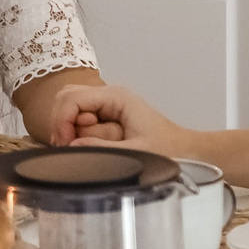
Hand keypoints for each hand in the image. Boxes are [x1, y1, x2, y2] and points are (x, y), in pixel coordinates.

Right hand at [49, 83, 194, 154]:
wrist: (187, 151)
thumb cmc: (170, 150)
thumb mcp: (136, 152)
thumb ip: (102, 149)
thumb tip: (72, 146)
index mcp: (116, 97)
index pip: (72, 99)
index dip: (62, 122)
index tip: (64, 145)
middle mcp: (109, 96)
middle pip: (66, 97)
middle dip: (61, 123)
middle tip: (66, 147)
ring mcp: (106, 105)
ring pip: (70, 106)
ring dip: (68, 127)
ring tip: (77, 148)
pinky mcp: (106, 117)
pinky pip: (80, 118)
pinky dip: (76, 132)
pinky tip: (84, 146)